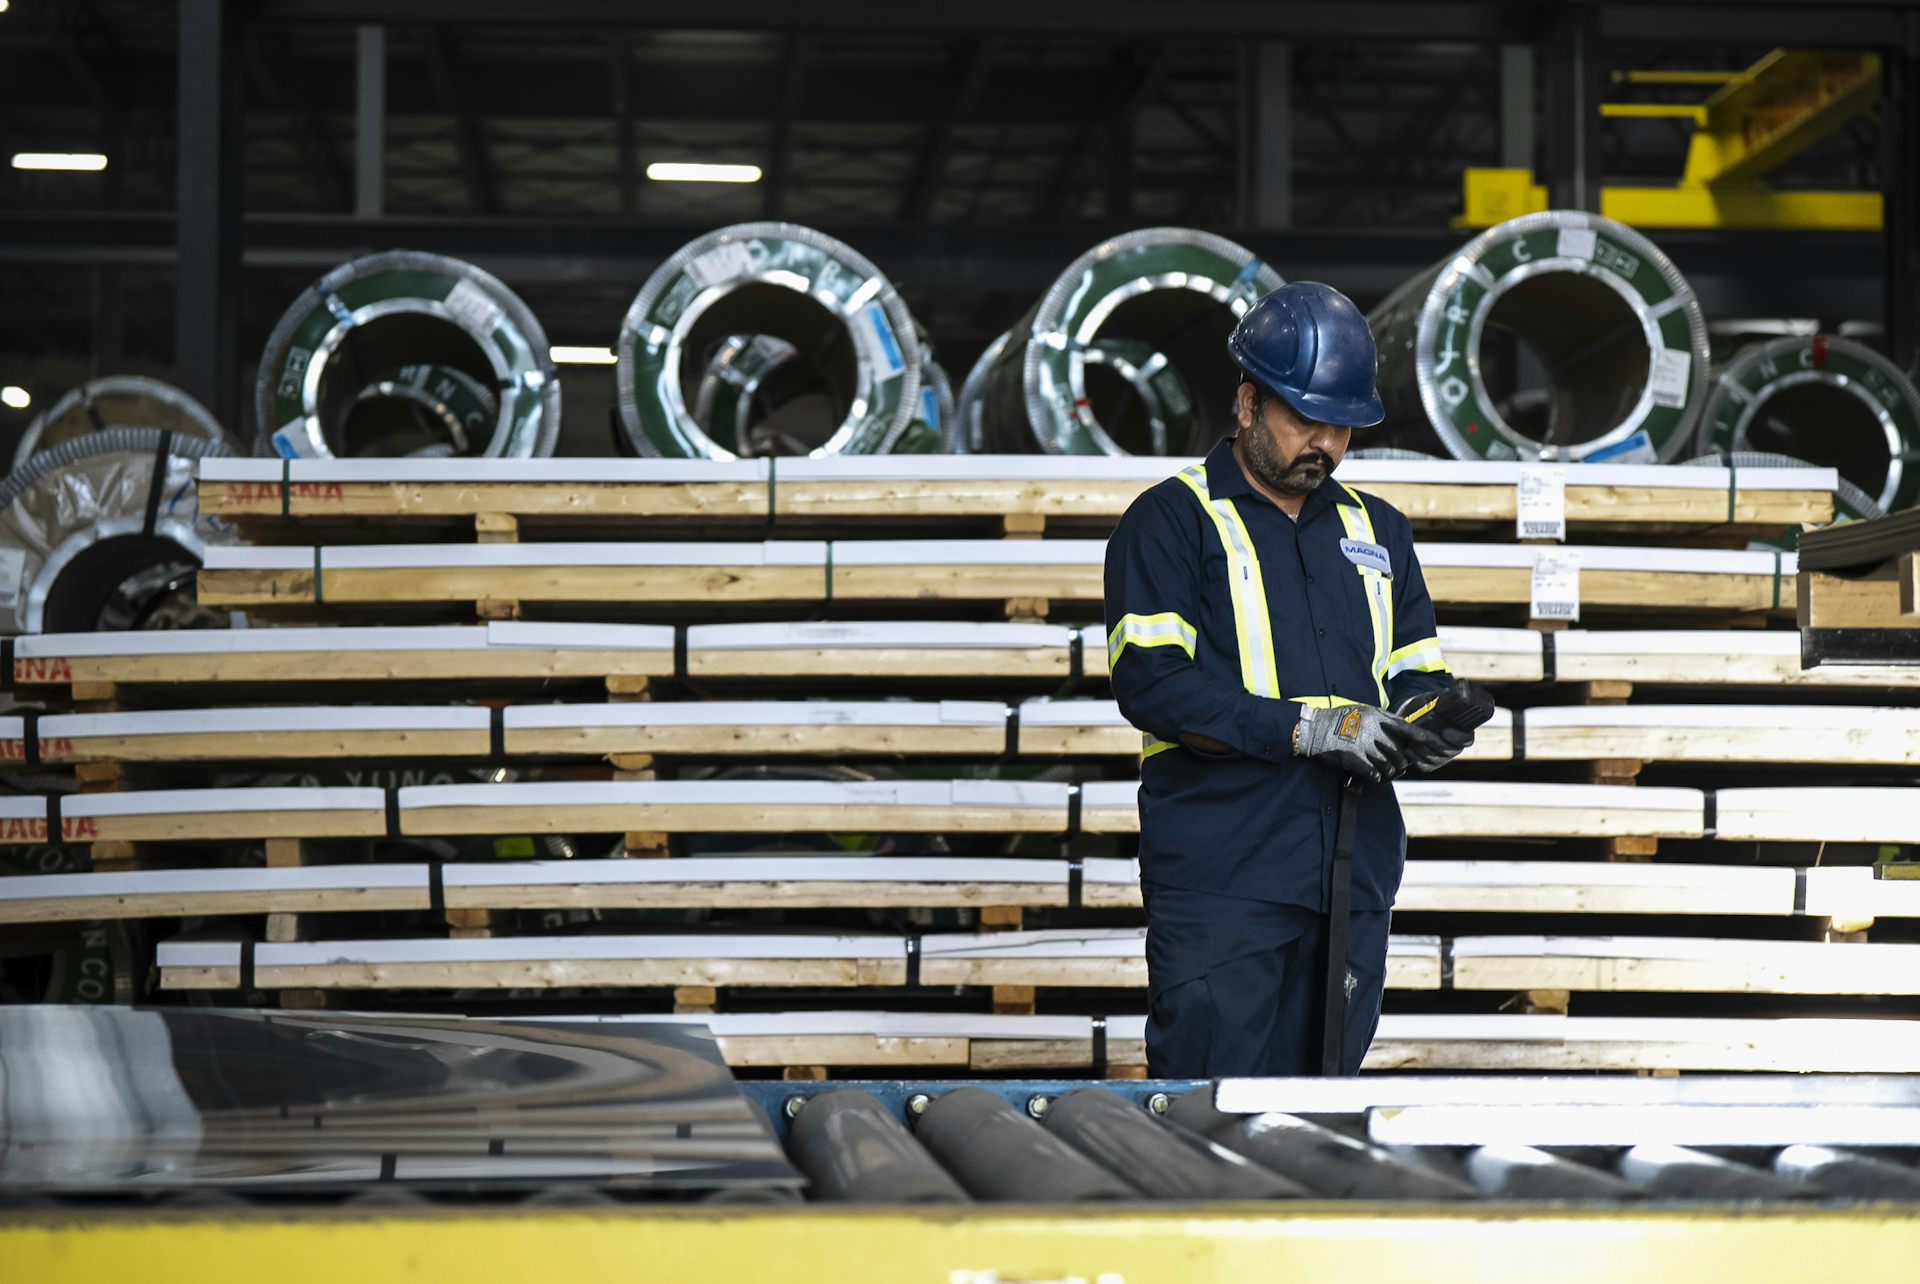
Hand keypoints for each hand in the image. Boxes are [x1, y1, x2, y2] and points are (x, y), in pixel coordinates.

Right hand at [1293, 703, 1446, 782]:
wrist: (1314, 729)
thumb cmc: (1338, 720)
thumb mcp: (1362, 711)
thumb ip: (1381, 719)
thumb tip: (1400, 729)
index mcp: (1376, 716)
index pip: (1405, 727)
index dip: (1421, 737)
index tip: (1433, 743)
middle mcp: (1372, 729)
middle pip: (1399, 751)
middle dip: (1401, 762)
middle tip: (1397, 766)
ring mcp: (1362, 743)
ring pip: (1388, 764)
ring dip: (1388, 772)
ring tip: (1384, 772)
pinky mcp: (1352, 757)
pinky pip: (1373, 773)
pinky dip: (1376, 777)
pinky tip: (1373, 776)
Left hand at [1390, 691, 1475, 773]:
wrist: (1410, 717)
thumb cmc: (1424, 706)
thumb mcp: (1433, 698)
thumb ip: (1442, 697)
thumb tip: (1446, 694)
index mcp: (1461, 731)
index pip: (1467, 739)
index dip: (1458, 738)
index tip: (1445, 732)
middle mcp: (1454, 746)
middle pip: (1447, 750)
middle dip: (1430, 742)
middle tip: (1417, 733)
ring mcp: (1442, 757)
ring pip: (1434, 759)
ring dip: (1421, 750)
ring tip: (1410, 739)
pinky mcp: (1430, 764)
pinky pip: (1425, 766)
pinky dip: (1415, 759)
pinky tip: (1408, 750)